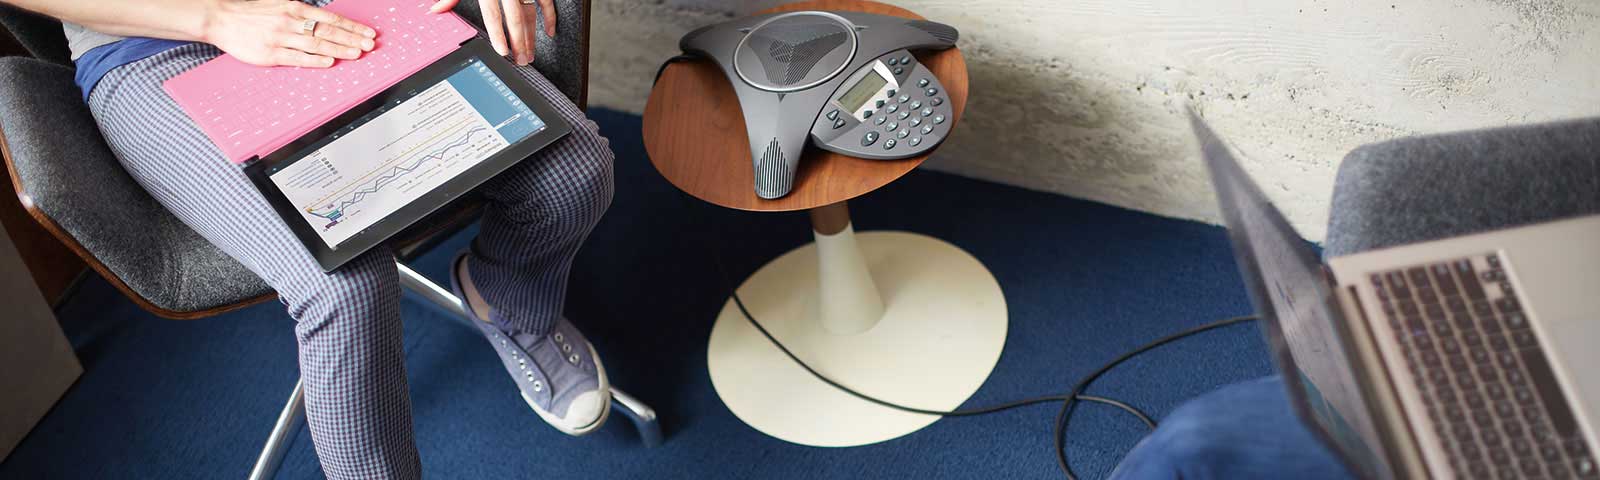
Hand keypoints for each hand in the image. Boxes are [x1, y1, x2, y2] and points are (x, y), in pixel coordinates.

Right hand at [201, 0, 376, 67]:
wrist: (219, 18)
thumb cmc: (251, 14)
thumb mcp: (279, 5)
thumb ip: (302, 14)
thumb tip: (327, 23)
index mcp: (294, 8)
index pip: (330, 18)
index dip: (352, 26)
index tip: (368, 33)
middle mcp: (290, 21)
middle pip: (328, 31)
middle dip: (352, 38)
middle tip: (369, 45)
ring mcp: (280, 37)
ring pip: (316, 44)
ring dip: (339, 49)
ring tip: (357, 54)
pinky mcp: (270, 53)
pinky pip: (298, 58)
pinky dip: (316, 60)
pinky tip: (330, 61)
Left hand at [429, 0, 554, 64]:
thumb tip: (436, 9)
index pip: (494, 15)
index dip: (499, 35)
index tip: (503, 51)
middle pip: (516, 18)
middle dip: (519, 42)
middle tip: (521, 60)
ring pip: (531, 13)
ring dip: (532, 36)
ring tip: (530, 53)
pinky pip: (546, 1)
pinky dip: (549, 16)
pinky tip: (548, 32)